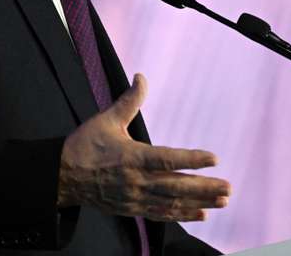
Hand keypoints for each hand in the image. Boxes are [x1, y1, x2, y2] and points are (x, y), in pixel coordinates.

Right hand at [57, 73, 230, 221]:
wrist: (62, 176)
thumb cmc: (84, 145)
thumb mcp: (106, 119)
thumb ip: (129, 100)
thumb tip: (141, 76)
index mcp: (131, 157)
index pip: (166, 159)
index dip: (191, 159)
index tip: (214, 158)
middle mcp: (135, 181)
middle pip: (175, 186)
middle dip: (203, 188)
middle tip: (228, 188)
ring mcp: (134, 198)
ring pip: (171, 203)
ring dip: (198, 202)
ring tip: (222, 201)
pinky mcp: (132, 208)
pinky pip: (160, 213)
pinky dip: (181, 215)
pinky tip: (201, 213)